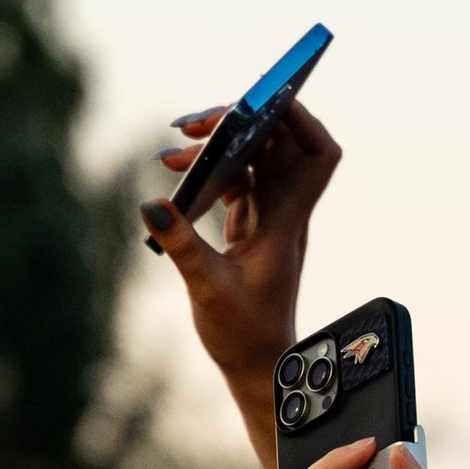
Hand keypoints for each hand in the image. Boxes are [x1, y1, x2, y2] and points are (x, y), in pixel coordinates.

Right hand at [143, 96, 342, 459]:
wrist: (256, 366)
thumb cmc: (244, 335)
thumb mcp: (207, 289)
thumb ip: (181, 246)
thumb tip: (151, 205)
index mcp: (287, 220)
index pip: (318, 155)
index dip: (301, 119)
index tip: (263, 102)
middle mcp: (283, 211)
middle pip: (280, 142)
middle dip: (242, 120)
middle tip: (197, 123)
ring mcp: (266, 215)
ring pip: (253, 158)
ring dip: (218, 142)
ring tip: (173, 147)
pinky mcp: (248, 225)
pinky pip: (234, 179)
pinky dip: (208, 168)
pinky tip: (174, 172)